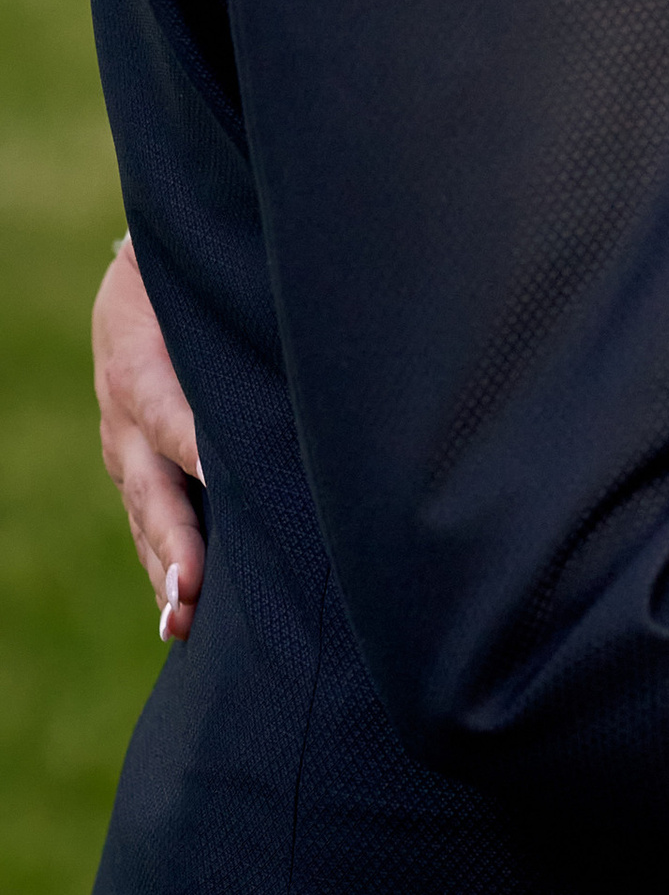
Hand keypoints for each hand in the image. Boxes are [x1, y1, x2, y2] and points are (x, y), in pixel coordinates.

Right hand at [94, 239, 204, 640]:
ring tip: (182, 617)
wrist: (147, 277)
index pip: (169, 415)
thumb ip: (238, 318)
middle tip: (190, 591)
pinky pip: (149, 521)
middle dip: (173, 542)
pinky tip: (187, 609)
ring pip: (145, 517)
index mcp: (138, 364)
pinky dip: (168, 565)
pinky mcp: (136, 468)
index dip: (195, 451)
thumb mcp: (204, 280)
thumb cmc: (195, 278)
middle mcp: (124, 415)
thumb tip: (318, 340)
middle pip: (150, 486)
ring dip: (166, 569)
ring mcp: (125, 448)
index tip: (221, 486)